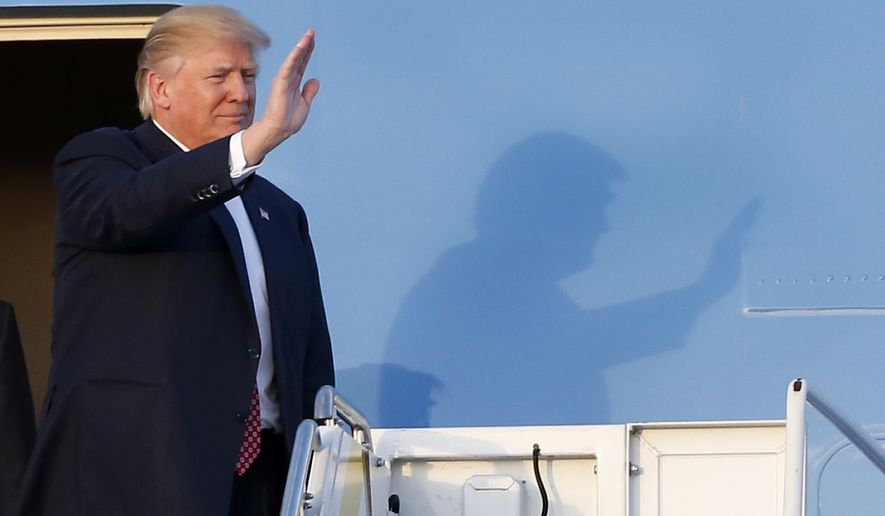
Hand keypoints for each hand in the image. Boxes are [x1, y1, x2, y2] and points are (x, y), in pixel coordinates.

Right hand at [243, 29, 319, 164]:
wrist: (279, 130)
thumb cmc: (288, 120)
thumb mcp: (304, 104)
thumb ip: (309, 91)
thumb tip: (315, 80)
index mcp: (294, 83)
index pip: (302, 63)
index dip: (308, 52)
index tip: (313, 40)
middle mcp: (288, 79)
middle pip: (298, 58)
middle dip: (305, 45)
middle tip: (312, 32)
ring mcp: (283, 80)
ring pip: (293, 60)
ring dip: (301, 48)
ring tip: (309, 36)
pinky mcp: (280, 83)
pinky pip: (288, 67)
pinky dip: (294, 57)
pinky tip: (300, 48)